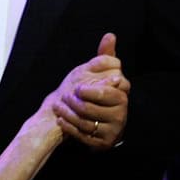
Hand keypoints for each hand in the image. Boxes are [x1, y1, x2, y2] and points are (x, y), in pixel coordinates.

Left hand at [52, 32, 129, 147]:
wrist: (99, 119)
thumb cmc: (99, 92)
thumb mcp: (103, 73)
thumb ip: (106, 56)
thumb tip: (110, 35)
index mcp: (122, 97)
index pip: (107, 93)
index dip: (90, 90)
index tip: (77, 86)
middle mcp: (120, 116)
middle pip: (92, 109)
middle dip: (75, 102)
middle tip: (64, 95)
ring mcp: (112, 131)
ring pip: (86, 123)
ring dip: (68, 114)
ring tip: (57, 106)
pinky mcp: (102, 143)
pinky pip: (83, 136)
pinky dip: (69, 127)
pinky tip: (60, 118)